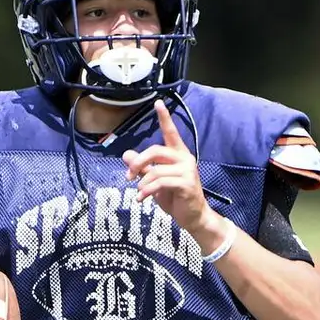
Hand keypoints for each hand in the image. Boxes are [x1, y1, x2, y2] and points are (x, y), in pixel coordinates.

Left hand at [122, 99, 210, 231]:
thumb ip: (143, 167)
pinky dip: (146, 191)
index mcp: (178, 154)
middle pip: (155, 150)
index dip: (164, 117)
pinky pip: (159, 183)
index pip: (170, 132)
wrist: (193, 217)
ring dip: (141, 183)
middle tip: (129, 176)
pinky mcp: (186, 183)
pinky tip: (141, 198)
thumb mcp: (155, 181)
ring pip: (155, 170)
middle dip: (138, 162)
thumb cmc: (175, 197)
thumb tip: (126, 154)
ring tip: (138, 193)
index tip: (158, 102)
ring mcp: (187, 170)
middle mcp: (184, 158)